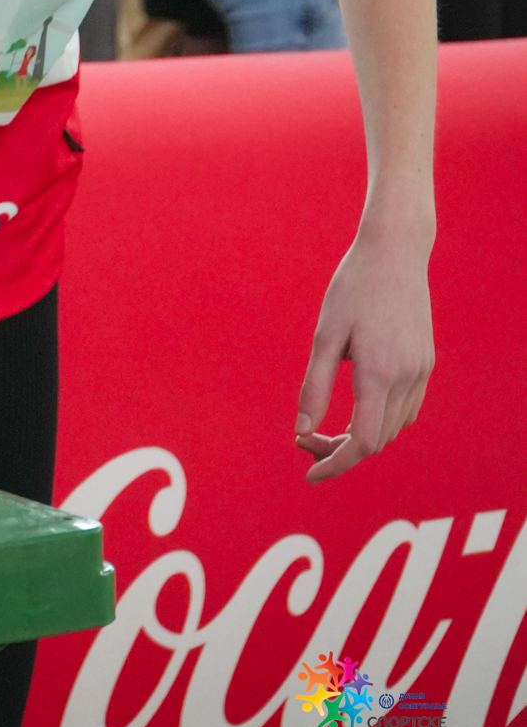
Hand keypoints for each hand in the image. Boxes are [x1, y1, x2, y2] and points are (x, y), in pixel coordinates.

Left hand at [295, 230, 432, 482]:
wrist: (396, 252)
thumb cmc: (352, 288)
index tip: (309, 474)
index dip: (336, 464)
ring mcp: (421, 370)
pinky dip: (382, 419)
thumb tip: (301, 431)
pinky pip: (407, 408)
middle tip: (306, 439)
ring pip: (394, 428)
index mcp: (378, 372)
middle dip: (341, 450)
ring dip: (362, 437)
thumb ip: (314, 385)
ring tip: (326, 428)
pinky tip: (360, 409)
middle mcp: (407, 377)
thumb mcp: (325, 334)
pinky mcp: (426, 361)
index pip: (363, 442)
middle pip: (377, 440)